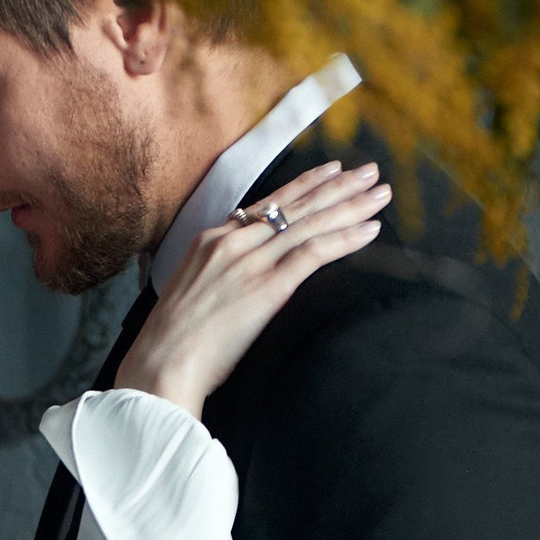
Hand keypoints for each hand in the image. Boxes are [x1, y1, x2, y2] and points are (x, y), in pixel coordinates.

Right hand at [117, 160, 391, 415]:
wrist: (160, 366)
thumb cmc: (169, 344)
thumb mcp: (189, 295)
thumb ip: (218, 279)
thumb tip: (239, 285)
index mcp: (210, 240)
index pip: (267, 205)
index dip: (304, 187)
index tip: (331, 173)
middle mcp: (232, 242)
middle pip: (295, 206)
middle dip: (337, 187)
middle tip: (369, 173)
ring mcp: (250, 262)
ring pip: (309, 223)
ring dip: (350, 206)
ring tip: (380, 193)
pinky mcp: (267, 287)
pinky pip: (314, 254)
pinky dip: (345, 240)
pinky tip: (369, 230)